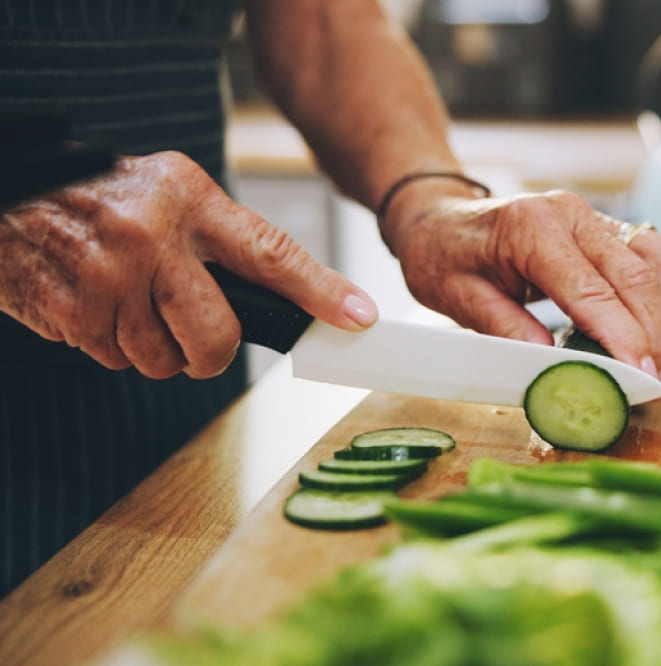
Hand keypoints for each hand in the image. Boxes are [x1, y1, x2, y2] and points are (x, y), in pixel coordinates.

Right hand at [0, 151, 376, 378]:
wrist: (8, 190)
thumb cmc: (97, 194)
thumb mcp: (167, 192)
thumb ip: (217, 240)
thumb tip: (283, 300)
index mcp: (190, 199)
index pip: (272, 254)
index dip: (321, 292)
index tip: (357, 318)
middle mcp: (155, 236)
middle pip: (217, 336)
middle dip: (209, 354)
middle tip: (193, 340)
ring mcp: (110, 275)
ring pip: (162, 360)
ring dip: (150, 348)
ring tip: (125, 300)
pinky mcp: (72, 309)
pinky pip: (115, 360)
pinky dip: (109, 345)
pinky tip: (94, 304)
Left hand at [382, 187, 660, 383]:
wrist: (439, 219)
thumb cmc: (442, 256)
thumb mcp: (458, 298)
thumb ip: (505, 328)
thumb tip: (552, 365)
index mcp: (530, 227)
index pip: (591, 288)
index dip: (622, 335)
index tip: (640, 375)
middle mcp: (569, 213)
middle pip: (634, 274)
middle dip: (653, 334)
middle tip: (655, 384)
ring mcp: (590, 215)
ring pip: (655, 258)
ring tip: (659, 363)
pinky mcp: (603, 225)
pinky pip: (652, 252)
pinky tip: (657, 327)